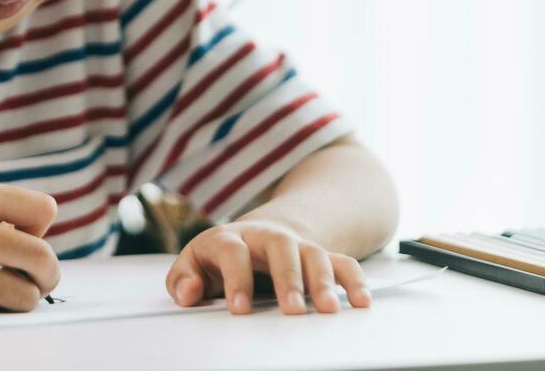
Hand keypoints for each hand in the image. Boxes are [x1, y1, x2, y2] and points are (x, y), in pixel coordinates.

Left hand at [164, 218, 370, 314]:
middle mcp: (265, 237)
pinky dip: (354, 279)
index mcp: (229, 238)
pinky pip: (341, 262)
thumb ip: (183, 279)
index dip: (235, 279)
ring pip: (314, 253)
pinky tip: (361, 301)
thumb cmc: (219, 258)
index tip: (239, 309)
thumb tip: (189, 293)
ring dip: (324, 280)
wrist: (253, 234)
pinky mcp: (318, 256)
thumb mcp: (193, 265)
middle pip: (280, 247)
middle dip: (288, 278)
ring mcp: (295, 245)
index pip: (232, 251)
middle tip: (291, 310)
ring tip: (328, 309)